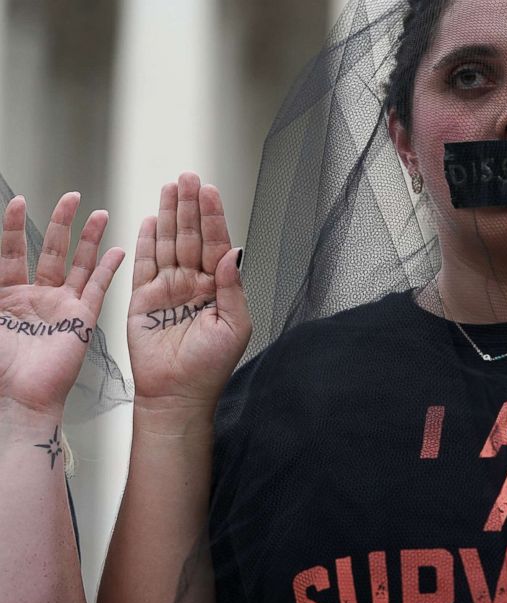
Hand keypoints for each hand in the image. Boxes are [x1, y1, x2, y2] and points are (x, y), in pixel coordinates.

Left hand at [0, 192, 124, 417]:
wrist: (16, 398)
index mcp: (5, 296)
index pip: (11, 251)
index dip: (15, 225)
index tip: (19, 201)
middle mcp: (35, 298)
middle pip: (49, 250)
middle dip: (60, 222)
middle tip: (70, 198)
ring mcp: (61, 308)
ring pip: (78, 264)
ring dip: (89, 238)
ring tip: (98, 213)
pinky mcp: (82, 320)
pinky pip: (99, 288)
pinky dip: (110, 269)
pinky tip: (118, 250)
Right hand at [127, 173, 250, 407]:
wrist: (177, 394)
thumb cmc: (210, 367)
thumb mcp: (235, 325)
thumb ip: (233, 286)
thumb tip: (233, 252)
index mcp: (219, 288)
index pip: (216, 243)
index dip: (213, 216)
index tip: (210, 191)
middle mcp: (195, 283)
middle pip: (191, 235)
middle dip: (190, 205)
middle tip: (189, 176)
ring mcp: (169, 288)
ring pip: (168, 242)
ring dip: (168, 214)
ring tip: (170, 186)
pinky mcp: (143, 298)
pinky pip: (144, 262)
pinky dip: (145, 240)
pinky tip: (149, 219)